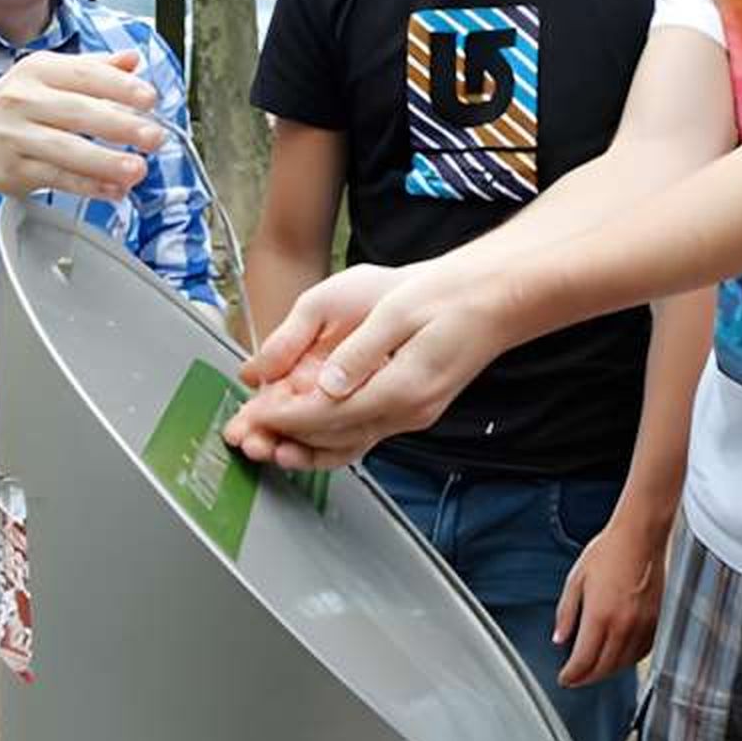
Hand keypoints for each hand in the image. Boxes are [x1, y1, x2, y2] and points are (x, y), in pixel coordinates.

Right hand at [0, 49, 162, 200]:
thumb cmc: (15, 105)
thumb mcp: (48, 76)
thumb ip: (94, 68)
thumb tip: (132, 60)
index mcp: (39, 71)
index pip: (84, 74)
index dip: (119, 86)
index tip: (149, 98)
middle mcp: (24, 100)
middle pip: (78, 112)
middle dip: (120, 125)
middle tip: (154, 137)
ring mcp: (16, 136)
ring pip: (66, 150)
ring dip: (105, 161)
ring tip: (138, 169)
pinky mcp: (13, 170)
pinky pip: (56, 178)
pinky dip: (88, 186)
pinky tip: (115, 190)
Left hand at [223, 268, 517, 468]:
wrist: (496, 297)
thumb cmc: (448, 294)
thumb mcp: (397, 308)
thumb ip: (359, 350)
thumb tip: (326, 386)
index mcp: (401, 388)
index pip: (326, 415)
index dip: (282, 417)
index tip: (251, 415)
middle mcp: (406, 411)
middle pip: (332, 438)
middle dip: (284, 438)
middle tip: (244, 437)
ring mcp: (412, 414)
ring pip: (348, 443)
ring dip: (305, 445)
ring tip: (267, 445)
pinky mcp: (414, 407)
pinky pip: (364, 433)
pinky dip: (332, 437)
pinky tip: (310, 435)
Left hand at [553, 512, 667, 687]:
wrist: (640, 537)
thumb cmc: (608, 552)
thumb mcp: (576, 579)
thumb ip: (566, 613)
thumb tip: (559, 638)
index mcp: (599, 616)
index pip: (584, 661)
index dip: (571, 676)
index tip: (565, 678)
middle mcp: (622, 626)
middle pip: (603, 668)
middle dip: (586, 678)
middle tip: (576, 678)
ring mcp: (642, 626)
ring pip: (623, 665)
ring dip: (606, 671)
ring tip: (594, 668)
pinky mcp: (656, 622)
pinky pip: (641, 653)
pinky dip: (627, 660)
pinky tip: (618, 655)